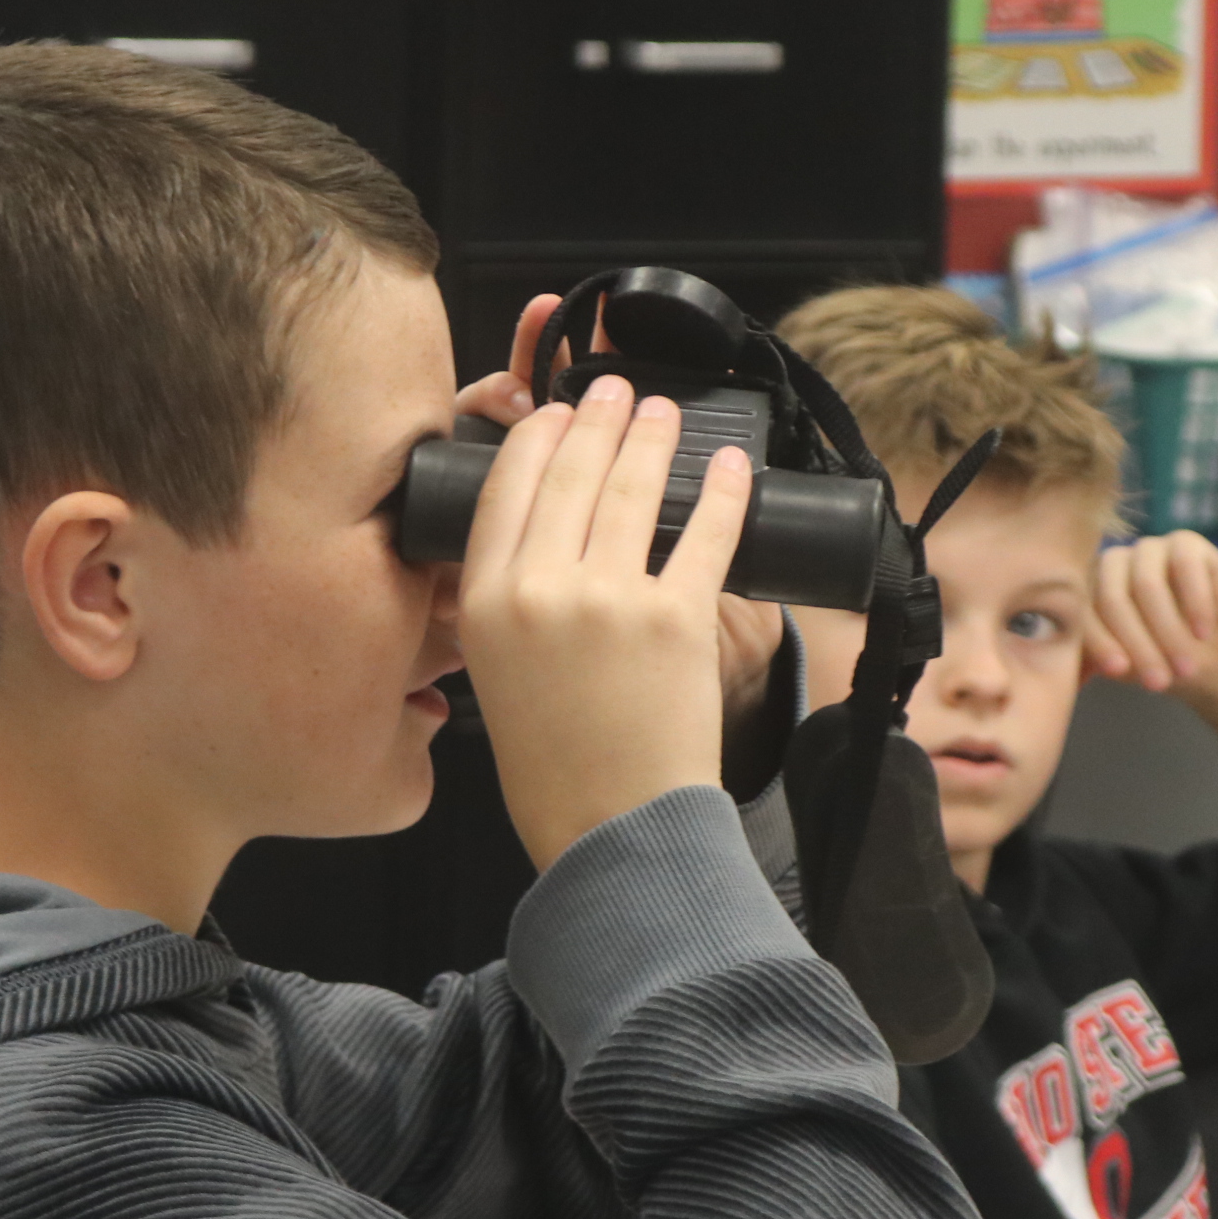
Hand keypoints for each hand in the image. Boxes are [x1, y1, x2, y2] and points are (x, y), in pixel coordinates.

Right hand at [460, 298, 782, 748]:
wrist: (613, 828)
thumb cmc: (555, 763)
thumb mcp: (496, 675)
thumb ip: (500, 606)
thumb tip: (531, 546)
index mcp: (486, 602)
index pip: (507, 487)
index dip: (538, 439)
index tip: (556, 413)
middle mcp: (541, 590)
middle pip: (572, 472)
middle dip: (598, 418)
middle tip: (615, 390)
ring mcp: (610, 600)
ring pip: (634, 488)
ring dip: (652, 437)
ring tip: (663, 412)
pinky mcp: (677, 619)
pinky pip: (704, 533)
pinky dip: (723, 491)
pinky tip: (731, 466)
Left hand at [1085, 532, 1217, 775]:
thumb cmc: (1165, 663)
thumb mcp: (1128, 668)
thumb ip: (1099, 660)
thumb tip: (1080, 669)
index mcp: (1088, 591)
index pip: (1083, 611)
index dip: (1100, 641)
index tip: (1118, 671)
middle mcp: (1113, 565)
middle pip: (1113, 596)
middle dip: (1136, 642)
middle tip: (1159, 681)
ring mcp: (1148, 550)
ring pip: (1146, 582)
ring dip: (1167, 629)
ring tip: (1184, 666)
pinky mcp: (1185, 543)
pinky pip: (1184, 564)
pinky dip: (1195, 602)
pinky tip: (1203, 632)